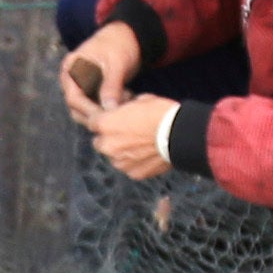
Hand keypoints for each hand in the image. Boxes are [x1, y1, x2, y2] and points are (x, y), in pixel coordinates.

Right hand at [60, 30, 138, 113]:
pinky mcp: (90, 91)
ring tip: (127, 99)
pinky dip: (108, 107)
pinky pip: (95, 106)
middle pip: (77, 108)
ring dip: (105, 111)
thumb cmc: (119, 44)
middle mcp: (71, 79)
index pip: (73, 98)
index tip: (108, 117)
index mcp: (71, 68)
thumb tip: (108, 109)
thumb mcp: (116, 64)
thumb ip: (111, 86)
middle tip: (121, 111)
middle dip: (98, 113)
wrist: (126, 36)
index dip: (89, 110)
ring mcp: (79, 86)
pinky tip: (126, 98)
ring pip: (86, 110)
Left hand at [67, 78, 181, 183]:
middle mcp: (108, 145)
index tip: (113, 118)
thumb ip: (125, 108)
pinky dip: (135, 162)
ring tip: (140, 145)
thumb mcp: (140, 100)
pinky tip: (148, 154)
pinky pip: (129, 167)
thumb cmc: (161, 112)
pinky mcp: (134, 173)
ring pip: (114, 157)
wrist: (180, 135)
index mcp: (105, 124)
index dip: (103, 119)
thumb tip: (125, 108)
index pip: (92, 122)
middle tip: (126, 132)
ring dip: (122, 152)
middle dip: (109, 138)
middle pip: (100, 143)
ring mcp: (120, 162)